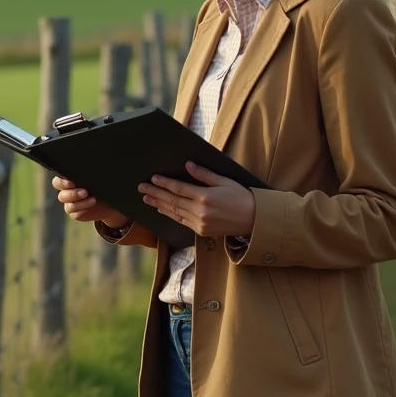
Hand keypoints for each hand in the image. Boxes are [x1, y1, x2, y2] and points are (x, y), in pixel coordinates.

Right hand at [52, 175, 130, 227]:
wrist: (109, 202)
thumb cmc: (101, 186)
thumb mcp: (95, 178)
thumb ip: (88, 173)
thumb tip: (88, 163)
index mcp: (68, 182)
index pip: (57, 181)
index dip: (62, 182)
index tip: (72, 182)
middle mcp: (67, 193)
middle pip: (61, 195)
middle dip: (72, 193)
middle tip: (85, 191)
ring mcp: (70, 204)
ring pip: (68, 205)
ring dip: (80, 202)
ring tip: (92, 199)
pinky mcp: (76, 214)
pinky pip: (75, 213)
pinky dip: (83, 208)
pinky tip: (91, 203)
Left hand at [138, 161, 254, 237]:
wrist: (254, 220)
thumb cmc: (241, 196)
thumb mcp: (224, 181)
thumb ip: (204, 174)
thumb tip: (188, 165)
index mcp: (205, 197)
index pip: (179, 189)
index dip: (164, 183)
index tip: (153, 179)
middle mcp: (200, 212)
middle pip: (172, 201)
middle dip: (155, 193)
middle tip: (141, 188)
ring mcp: (200, 223)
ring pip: (174, 212)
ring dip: (158, 204)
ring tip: (146, 198)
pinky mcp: (201, 231)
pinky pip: (181, 221)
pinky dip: (170, 215)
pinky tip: (161, 209)